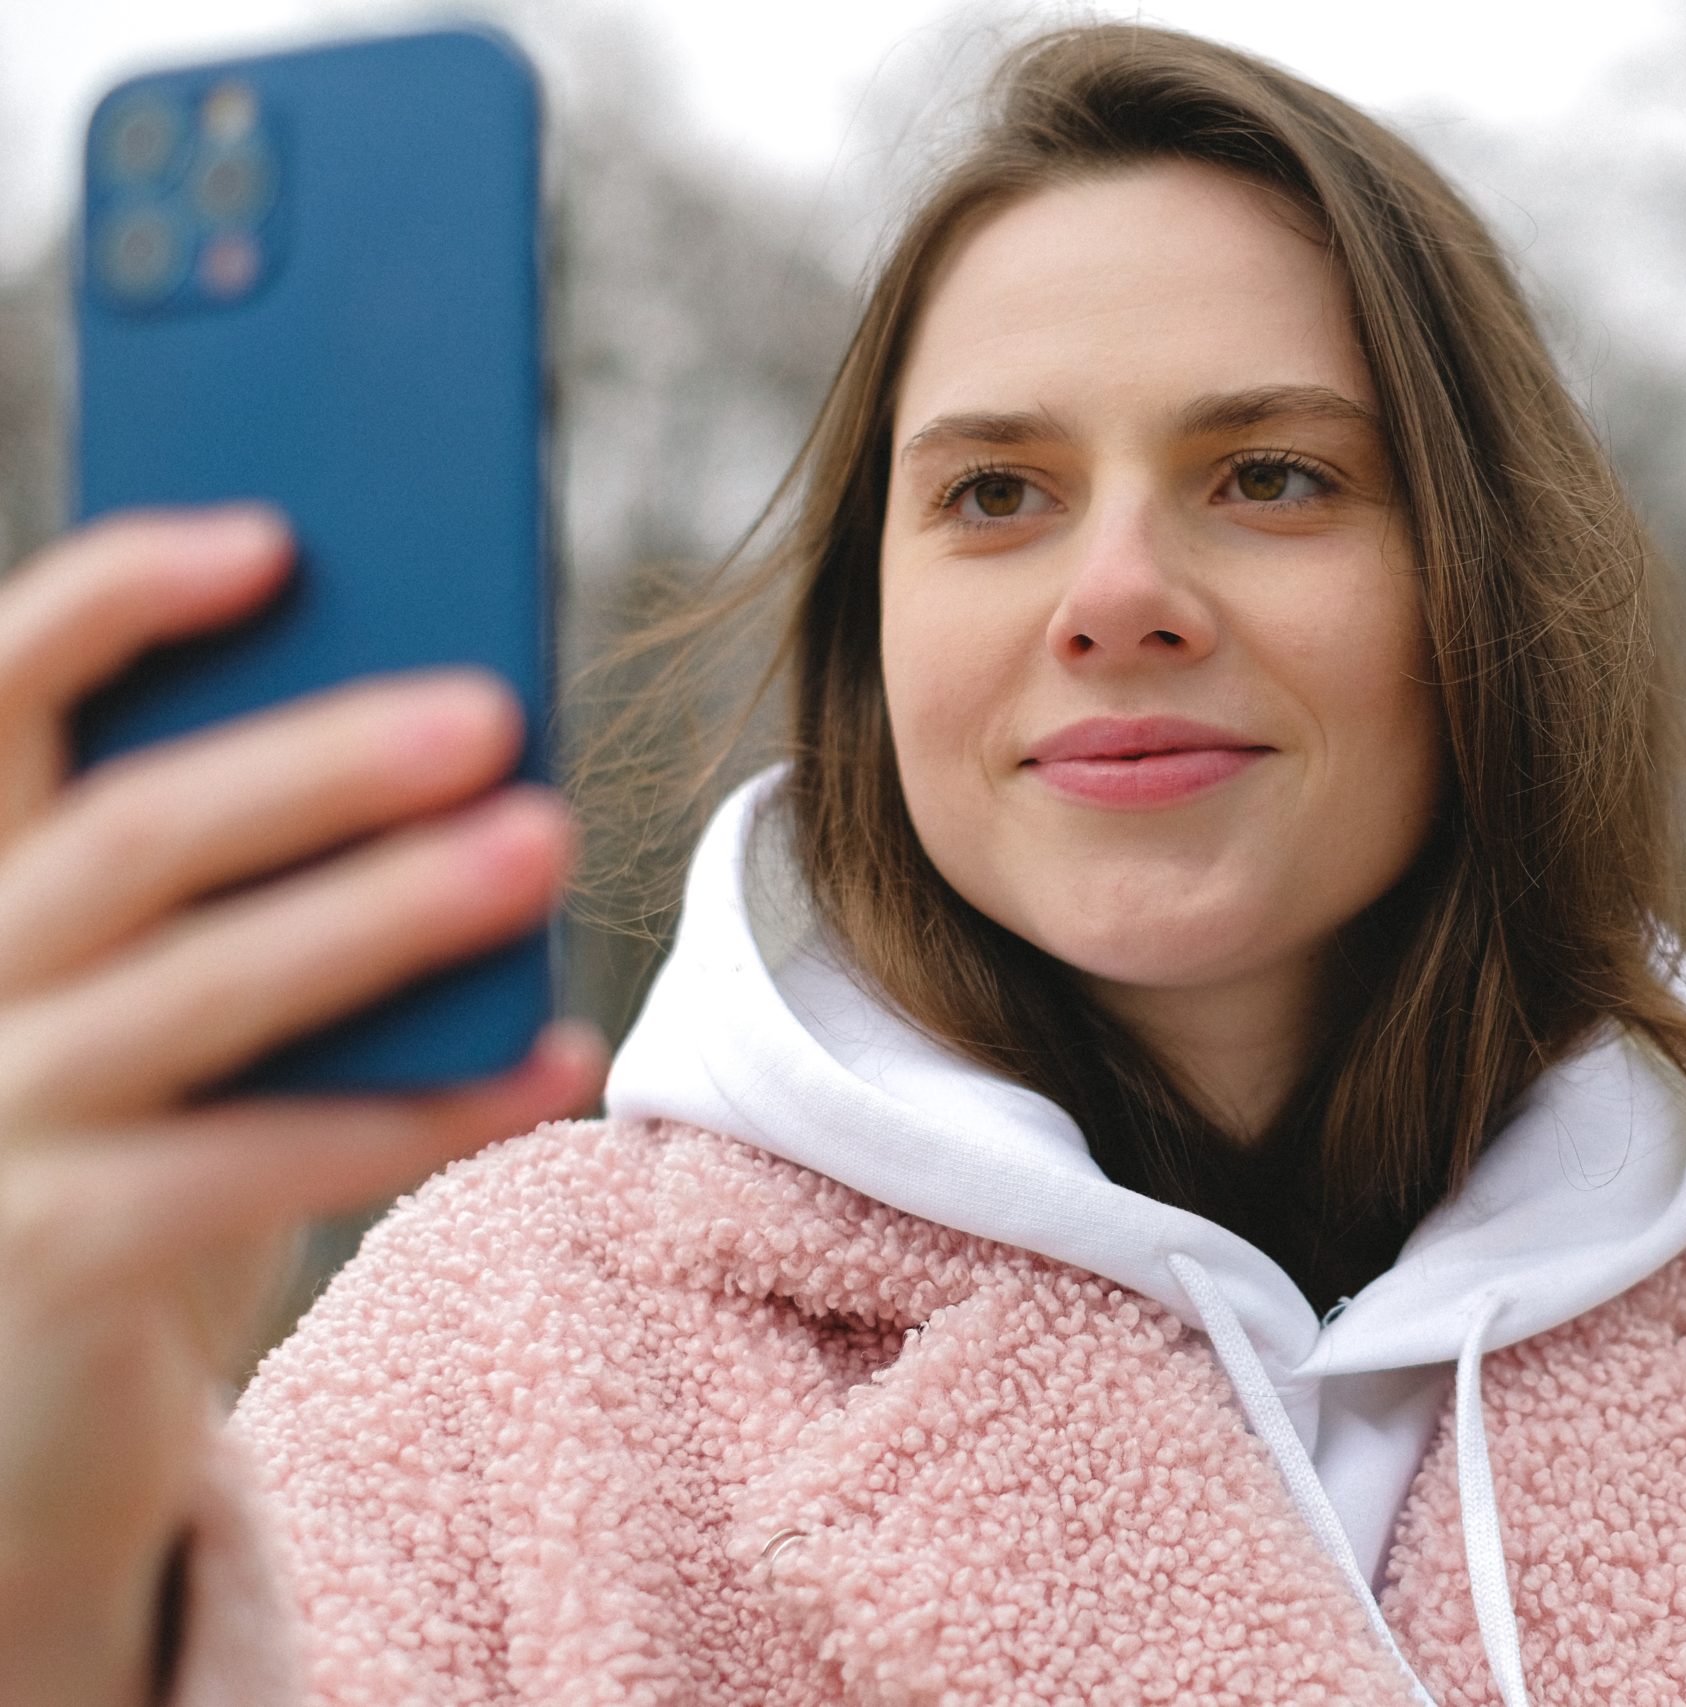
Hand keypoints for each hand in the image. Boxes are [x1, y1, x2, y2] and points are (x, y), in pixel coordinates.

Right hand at [0, 507, 602, 1706]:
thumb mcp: (153, 965)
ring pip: (199, 989)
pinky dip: (429, 1110)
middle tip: (491, 711)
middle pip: (131, 831)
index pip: (4, 680)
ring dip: (385, 912)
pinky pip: (265, 1163)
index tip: (279, 534)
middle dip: (316, 763)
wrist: (32, 1380)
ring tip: (545, 844)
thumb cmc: (135, 1121)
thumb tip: (450, 716)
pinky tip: (564, 1058)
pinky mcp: (56, 1253)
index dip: (123, 594)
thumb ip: (234, 855)